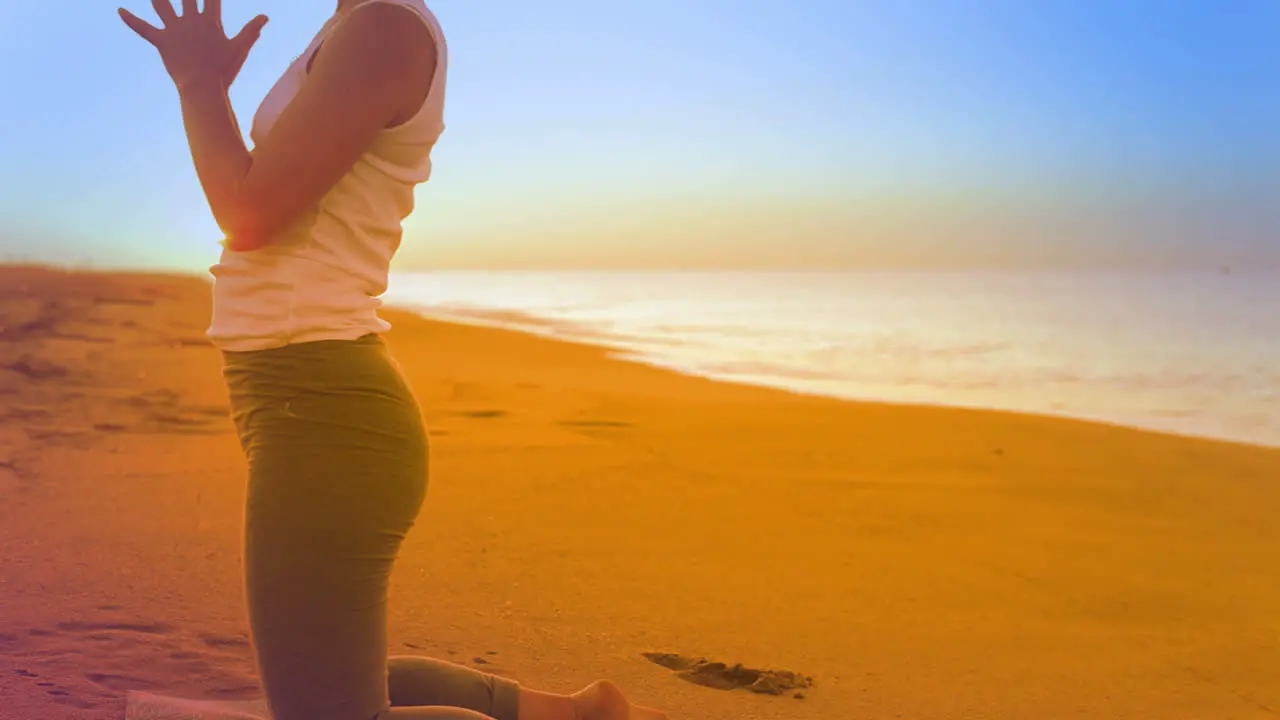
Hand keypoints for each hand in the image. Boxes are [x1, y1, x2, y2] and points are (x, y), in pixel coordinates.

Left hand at [120, 0, 267, 90]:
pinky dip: (131, 20)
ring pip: (161, 5)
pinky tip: (119, 11)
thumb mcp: (240, 49)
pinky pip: (143, 28)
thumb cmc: (224, 70)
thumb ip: (251, 30)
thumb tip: (265, 16)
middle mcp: (191, 21)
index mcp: (210, 21)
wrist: (203, 87)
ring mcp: (175, 30)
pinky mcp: (162, 42)